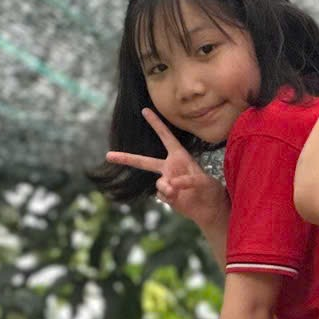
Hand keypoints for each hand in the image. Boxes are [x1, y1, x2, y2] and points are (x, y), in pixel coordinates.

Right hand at [106, 107, 227, 231]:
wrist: (210, 208)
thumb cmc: (210, 189)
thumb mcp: (203, 181)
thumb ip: (187, 181)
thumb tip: (169, 185)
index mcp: (179, 156)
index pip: (165, 136)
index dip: (156, 123)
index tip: (144, 109)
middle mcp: (169, 167)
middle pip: (144, 161)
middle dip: (126, 158)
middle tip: (108, 156)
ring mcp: (166, 181)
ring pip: (158, 183)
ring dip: (166, 187)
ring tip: (177, 191)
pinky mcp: (166, 196)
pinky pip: (162, 195)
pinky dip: (170, 197)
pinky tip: (179, 198)